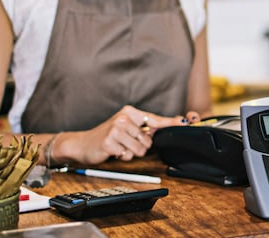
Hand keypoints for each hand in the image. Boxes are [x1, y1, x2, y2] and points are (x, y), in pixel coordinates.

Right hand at [64, 106, 187, 163]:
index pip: (155, 119)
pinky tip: (113, 151)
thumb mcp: (126, 127)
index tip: (185, 122)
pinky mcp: (109, 142)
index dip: (170, 123)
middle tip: (125, 143)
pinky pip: (127, 155)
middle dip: (140, 146)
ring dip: (131, 153)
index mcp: (130, 112)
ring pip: (140, 149)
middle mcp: (123, 118)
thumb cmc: (108, 136)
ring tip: (119, 147)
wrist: (83, 144)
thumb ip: (145, 127)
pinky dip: (122, 157)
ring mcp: (116, 129)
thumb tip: (168, 124)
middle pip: (148, 140)